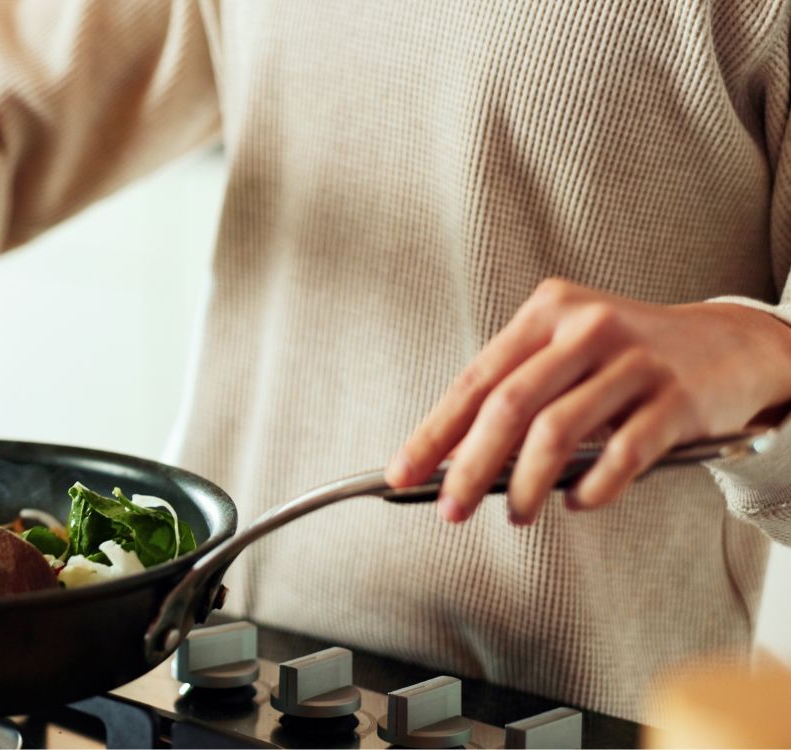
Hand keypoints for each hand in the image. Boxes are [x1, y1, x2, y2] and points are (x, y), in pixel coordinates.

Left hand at [386, 278, 790, 524]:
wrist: (731, 346)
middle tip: (448, 508)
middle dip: (469, 466)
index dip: (436, 431)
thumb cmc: (629, 356)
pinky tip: (577, 501)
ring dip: (524, 485)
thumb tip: (454, 458)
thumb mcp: (567, 352)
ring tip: (515, 513)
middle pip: (509, 405)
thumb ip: (516, 393)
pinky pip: (620, 457)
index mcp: (548, 311)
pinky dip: (591, 489)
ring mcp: (636, 361)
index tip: (403, 472)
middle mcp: (588, 327)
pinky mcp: (677, 400)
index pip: (476, 379)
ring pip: (558, 433)